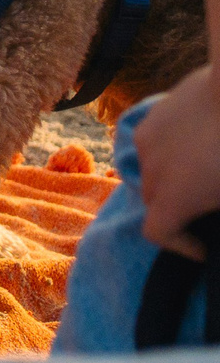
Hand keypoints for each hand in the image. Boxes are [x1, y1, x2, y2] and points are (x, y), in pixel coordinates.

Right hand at [138, 67, 219, 258]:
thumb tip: (216, 203)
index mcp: (176, 199)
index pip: (159, 234)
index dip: (181, 246)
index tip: (204, 246)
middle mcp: (153, 174)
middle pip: (154, 202)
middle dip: (179, 210)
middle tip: (210, 203)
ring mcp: (149, 141)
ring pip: (153, 170)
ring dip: (172, 176)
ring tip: (204, 165)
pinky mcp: (154, 115)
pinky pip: (154, 143)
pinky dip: (170, 149)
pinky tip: (197, 137)